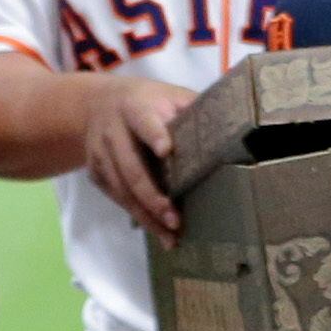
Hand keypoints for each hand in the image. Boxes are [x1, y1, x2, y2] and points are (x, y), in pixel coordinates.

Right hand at [82, 74, 196, 242]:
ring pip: (122, 189)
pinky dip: (138, 216)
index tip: (166, 150)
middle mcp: (112, 130)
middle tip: (175, 219)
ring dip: (147, 215)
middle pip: (131, 166)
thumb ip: (193, 107)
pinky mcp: (96, 172)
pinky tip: (158, 230)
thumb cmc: (148, 102)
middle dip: (152, 196)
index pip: (144, 120)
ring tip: (171, 236)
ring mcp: (100, 153)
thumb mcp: (169, 95)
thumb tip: (234, 122)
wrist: (96, 104)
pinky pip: (117, 198)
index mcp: (134, 106)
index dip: (154, 134)